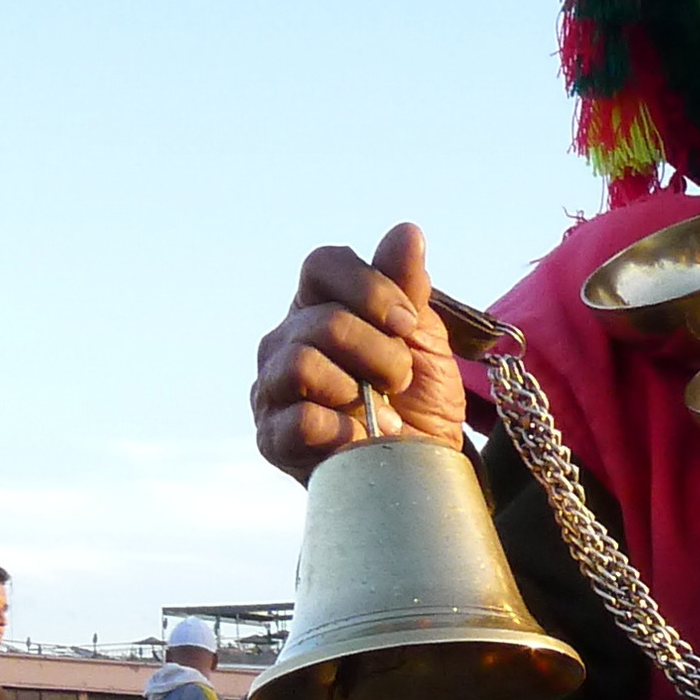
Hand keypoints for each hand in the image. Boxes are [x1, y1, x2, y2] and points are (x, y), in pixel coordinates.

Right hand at [253, 222, 467, 480]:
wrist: (427, 468)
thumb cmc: (420, 401)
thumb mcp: (423, 340)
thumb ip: (407, 288)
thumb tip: (406, 231)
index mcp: (318, 306)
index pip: (322, 264)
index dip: (369, 288)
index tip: (408, 323)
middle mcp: (285, 341)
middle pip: (323, 319)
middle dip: (379, 352)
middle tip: (400, 380)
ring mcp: (272, 390)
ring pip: (300, 363)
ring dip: (356, 387)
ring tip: (382, 411)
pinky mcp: (272, 439)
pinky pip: (298, 419)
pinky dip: (342, 428)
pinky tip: (363, 438)